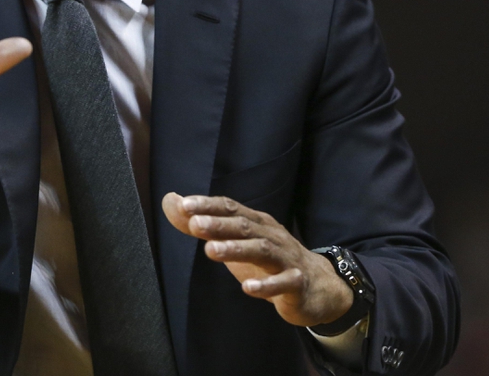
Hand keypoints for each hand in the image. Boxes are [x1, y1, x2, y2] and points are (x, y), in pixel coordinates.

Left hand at [162, 192, 352, 327]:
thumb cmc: (268, 260)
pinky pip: (283, 283)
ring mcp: (286, 259)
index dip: (209, 206)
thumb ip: (202, 224)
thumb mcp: (235, 241)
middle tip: (194, 224)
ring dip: (237, 249)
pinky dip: (266, 285)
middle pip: (245, 226)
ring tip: (211, 251)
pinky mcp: (297, 284)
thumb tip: (170, 201)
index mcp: (256, 222)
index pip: (231, 208)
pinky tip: (247, 288)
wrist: (318, 286)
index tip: (184, 205)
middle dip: (219, 224)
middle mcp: (271, 236)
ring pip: (262, 250)